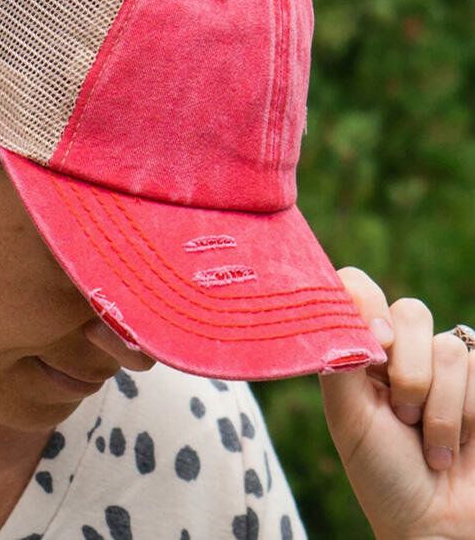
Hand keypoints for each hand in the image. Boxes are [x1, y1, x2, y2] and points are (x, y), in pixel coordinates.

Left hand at [317, 267, 474, 539]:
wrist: (437, 524)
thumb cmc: (382, 472)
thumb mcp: (347, 415)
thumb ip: (342, 357)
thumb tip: (357, 308)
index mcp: (362, 350)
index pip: (359, 288)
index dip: (366, 302)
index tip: (374, 343)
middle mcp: (403, 350)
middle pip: (410, 311)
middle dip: (408, 372)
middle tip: (401, 414)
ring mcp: (446, 366)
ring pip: (449, 348)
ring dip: (439, 408)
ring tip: (429, 442)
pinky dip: (467, 415)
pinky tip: (457, 443)